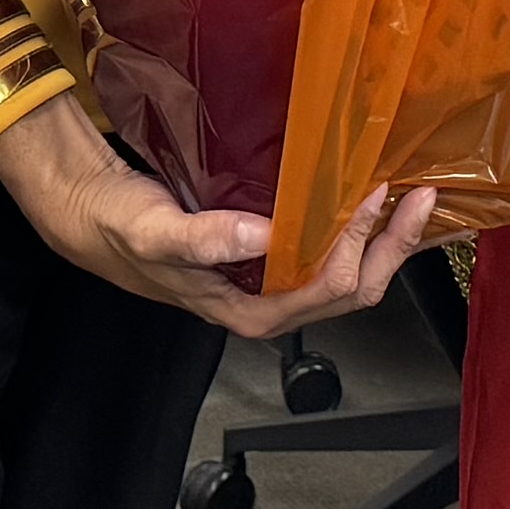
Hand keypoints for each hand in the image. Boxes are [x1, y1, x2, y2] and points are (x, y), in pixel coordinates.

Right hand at [0, 93, 434, 341]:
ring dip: (384, 241)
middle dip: (391, 248)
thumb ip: (204, 238)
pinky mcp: (271, 256)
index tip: (373, 197)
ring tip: (413, 198)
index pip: (323, 291)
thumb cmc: (119, 227)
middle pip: (351, 290)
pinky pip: (330, 250)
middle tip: (419, 197)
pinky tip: (374, 200)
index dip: (357, 247)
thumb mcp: (155, 231)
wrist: (91, 213)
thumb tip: (262, 235)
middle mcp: (268, 303)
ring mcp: (272, 282)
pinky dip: (360, 229)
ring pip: (347, 274)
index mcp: (248, 311)